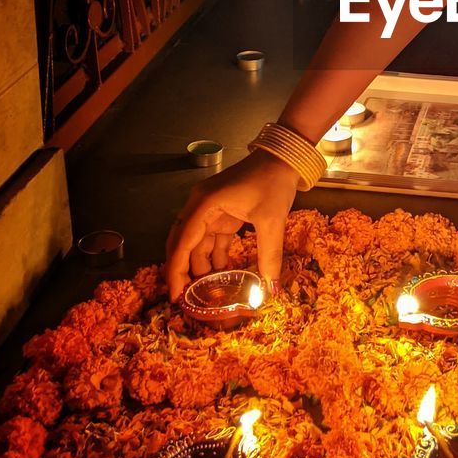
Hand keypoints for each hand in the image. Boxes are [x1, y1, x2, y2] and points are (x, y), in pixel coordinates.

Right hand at [165, 150, 299, 300]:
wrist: (283, 158)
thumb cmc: (273, 182)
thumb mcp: (272, 220)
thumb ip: (269, 255)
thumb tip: (271, 288)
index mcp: (204, 205)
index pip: (182, 243)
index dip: (176, 271)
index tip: (175, 296)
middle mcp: (199, 206)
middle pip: (182, 243)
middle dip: (182, 271)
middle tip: (185, 299)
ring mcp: (209, 209)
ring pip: (196, 243)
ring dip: (199, 266)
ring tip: (205, 292)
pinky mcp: (221, 212)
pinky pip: (211, 239)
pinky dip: (214, 256)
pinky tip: (220, 275)